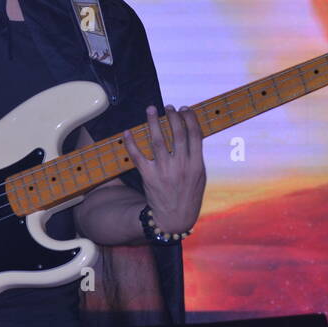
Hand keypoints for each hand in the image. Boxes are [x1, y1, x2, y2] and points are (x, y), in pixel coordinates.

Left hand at [122, 104, 205, 234]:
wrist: (174, 218)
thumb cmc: (188, 195)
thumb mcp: (200, 177)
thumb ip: (195, 156)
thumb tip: (190, 132)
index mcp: (196, 165)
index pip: (195, 135)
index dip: (190, 119)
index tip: (185, 109)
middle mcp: (181, 166)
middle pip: (177, 134)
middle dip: (172, 116)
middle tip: (168, 107)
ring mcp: (164, 171)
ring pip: (157, 140)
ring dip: (153, 122)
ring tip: (150, 109)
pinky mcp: (148, 176)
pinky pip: (137, 156)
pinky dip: (131, 142)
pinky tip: (127, 131)